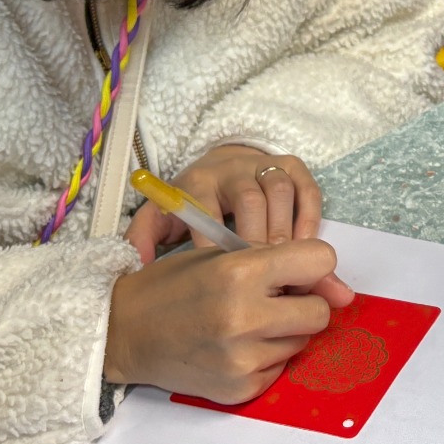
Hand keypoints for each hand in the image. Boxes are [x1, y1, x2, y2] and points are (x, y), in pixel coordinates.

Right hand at [104, 238, 355, 401]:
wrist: (122, 333)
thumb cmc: (172, 286)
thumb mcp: (221, 255)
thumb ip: (280, 263)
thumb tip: (341, 291)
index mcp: (239, 272)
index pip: (321, 260)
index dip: (312, 264)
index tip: (297, 270)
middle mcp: (243, 317)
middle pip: (320, 311)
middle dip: (304, 303)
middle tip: (274, 300)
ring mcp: (241, 359)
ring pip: (302, 342)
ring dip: (284, 331)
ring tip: (245, 322)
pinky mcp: (239, 389)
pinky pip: (279, 369)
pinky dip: (266, 358)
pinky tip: (234, 347)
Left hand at [124, 145, 322, 263]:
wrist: (220, 166)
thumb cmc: (190, 205)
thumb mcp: (161, 218)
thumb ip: (144, 240)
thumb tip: (135, 265)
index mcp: (196, 183)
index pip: (207, 210)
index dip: (217, 246)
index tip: (223, 279)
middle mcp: (230, 169)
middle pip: (248, 198)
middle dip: (257, 239)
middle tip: (263, 278)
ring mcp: (263, 165)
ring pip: (279, 190)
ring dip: (285, 229)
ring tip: (285, 266)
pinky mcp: (291, 165)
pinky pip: (306, 187)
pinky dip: (308, 217)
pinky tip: (304, 246)